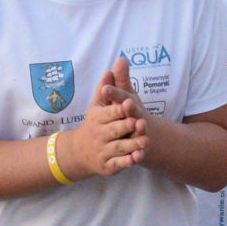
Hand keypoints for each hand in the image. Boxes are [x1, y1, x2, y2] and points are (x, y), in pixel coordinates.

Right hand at [65, 55, 145, 178]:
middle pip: (114, 130)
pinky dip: (128, 162)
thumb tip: (121, 60)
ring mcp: (103, 151)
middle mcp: (99, 134)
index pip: (108, 113)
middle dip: (126, 127)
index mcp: (97, 118)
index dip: (119, 109)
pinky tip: (137, 159)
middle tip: (139, 122)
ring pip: (119, 148)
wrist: (81, 151)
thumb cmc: (97, 122)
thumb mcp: (101, 103)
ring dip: (132, 145)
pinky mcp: (108, 165)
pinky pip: (119, 164)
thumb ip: (113, 84)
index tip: (129, 103)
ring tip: (145, 141)